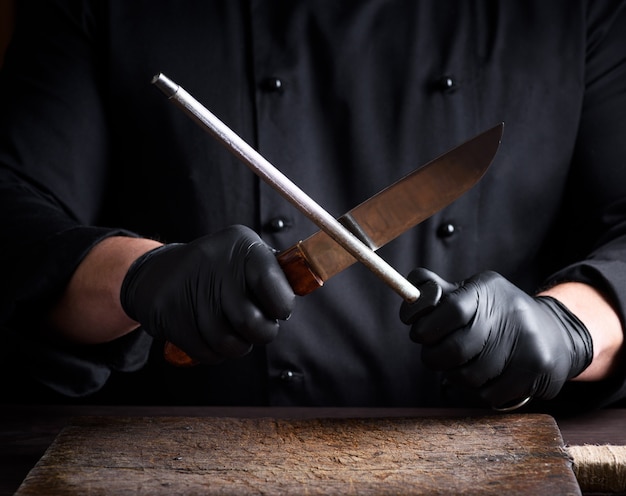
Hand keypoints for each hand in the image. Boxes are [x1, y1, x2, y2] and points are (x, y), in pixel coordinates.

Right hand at [120, 225, 294, 362]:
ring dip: (235, 347)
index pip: (275, 287)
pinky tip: (209, 337)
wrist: (157, 273)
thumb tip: (309, 281)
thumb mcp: (247, 258)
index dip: (281, 308)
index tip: (277, 310)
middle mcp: (216, 262)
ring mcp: (190, 287)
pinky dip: (213, 353)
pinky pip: (205, 351)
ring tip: (232, 332)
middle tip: (256, 328)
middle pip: (252, 323)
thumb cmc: (217, 271)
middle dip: (260, 334)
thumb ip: (277, 274)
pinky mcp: (169, 311)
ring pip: (228, 343)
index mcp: (243, 246)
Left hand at [401, 269, 593, 408]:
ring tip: (461, 365)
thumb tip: (411, 286)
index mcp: (487, 289)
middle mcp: (511, 312)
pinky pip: (488, 394)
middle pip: (455, 349)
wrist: (555, 332)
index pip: (451, 308)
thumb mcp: (470, 293)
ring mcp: (527, 342)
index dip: (427, 327)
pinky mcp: (536, 370)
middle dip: (434, 357)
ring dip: (455, 376)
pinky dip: (478, 392)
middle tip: (434, 356)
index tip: (419, 334)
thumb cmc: (497, 313)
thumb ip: (437, 292)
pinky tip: (484, 378)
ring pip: (468, 377)